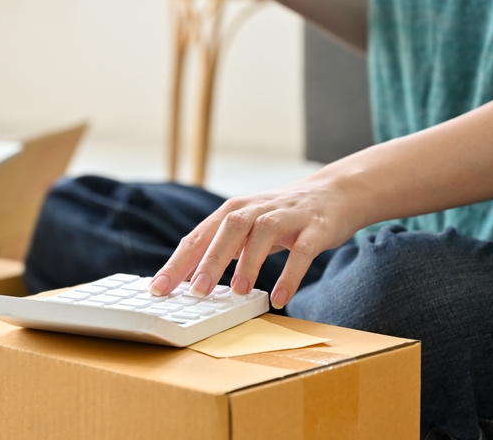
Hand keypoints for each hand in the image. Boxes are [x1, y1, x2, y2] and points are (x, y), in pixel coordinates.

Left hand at [147, 175, 362, 308]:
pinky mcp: (315, 228)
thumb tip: (188, 280)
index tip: (158, 289)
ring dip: (249, 263)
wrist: (334, 193)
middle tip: (196, 291)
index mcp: (233, 211)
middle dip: (209, 259)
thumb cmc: (281, 217)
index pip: (198, 236)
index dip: (178, 263)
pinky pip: (302, 251)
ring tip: (237, 292)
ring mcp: (286, 216)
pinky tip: (280, 298)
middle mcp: (256, 209)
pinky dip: (290, 275)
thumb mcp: (247, 229)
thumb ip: (221, 249)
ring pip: (262, 234)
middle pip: (228, 228)